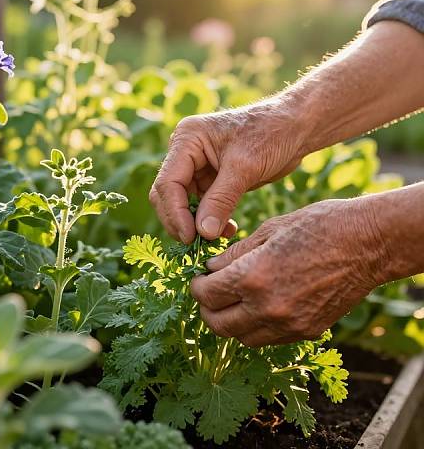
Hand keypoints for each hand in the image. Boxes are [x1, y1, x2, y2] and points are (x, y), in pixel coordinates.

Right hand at [150, 98, 309, 242]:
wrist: (296, 127)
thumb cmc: (271, 134)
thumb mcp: (245, 167)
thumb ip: (221, 200)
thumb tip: (202, 233)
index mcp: (187, 140)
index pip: (168, 183)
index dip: (175, 213)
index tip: (190, 237)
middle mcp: (186, 152)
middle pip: (168, 195)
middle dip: (181, 221)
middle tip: (198, 244)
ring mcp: (197, 167)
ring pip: (184, 204)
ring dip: (197, 224)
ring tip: (217, 238)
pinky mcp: (211, 180)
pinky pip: (202, 206)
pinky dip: (210, 221)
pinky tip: (227, 230)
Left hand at [190, 198, 387, 345]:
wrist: (367, 243)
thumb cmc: (317, 226)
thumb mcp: (268, 230)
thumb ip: (234, 255)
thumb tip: (211, 269)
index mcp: (253, 277)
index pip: (206, 295)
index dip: (197, 286)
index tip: (199, 279)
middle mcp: (267, 308)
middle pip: (218, 325)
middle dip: (207, 309)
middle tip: (208, 293)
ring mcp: (289, 325)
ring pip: (242, 338)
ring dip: (230, 322)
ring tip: (232, 301)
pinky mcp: (306, 332)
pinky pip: (269, 339)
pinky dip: (256, 327)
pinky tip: (259, 307)